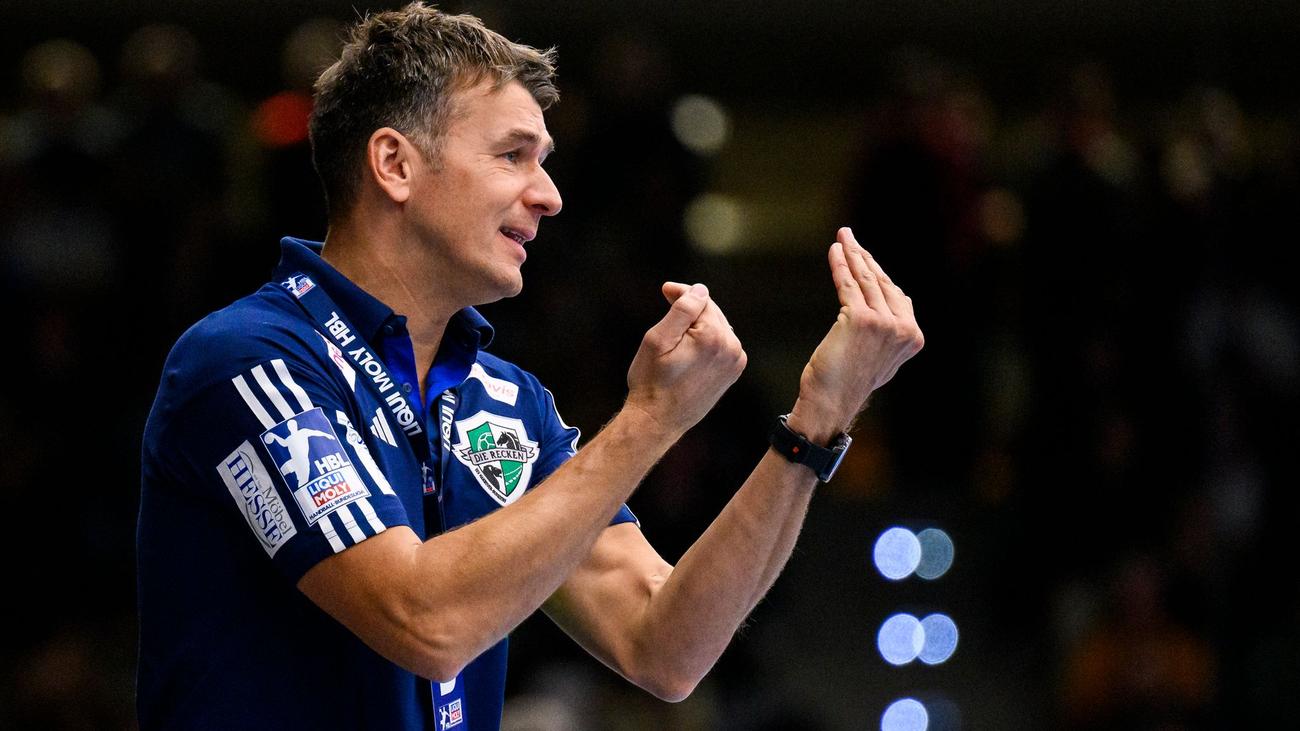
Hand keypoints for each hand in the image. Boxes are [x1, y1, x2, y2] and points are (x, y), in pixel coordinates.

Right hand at [626, 282, 746, 437]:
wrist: (658, 420)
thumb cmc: (652, 381)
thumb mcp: (657, 340)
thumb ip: (682, 310)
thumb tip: (700, 290)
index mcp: (714, 336)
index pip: (701, 300)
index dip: (681, 292)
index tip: (666, 290)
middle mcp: (731, 347)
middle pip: (712, 312)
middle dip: (691, 307)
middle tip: (669, 300)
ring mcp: (735, 361)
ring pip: (718, 327)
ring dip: (699, 323)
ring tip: (677, 329)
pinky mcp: (733, 372)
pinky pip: (722, 344)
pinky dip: (707, 339)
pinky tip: (689, 346)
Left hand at [788, 227, 923, 441]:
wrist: (830, 403)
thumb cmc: (847, 382)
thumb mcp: (880, 355)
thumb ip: (892, 331)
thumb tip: (900, 300)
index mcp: (913, 337)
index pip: (896, 294)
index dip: (877, 272)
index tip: (863, 255)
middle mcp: (903, 329)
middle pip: (881, 283)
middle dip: (864, 257)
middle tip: (850, 236)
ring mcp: (884, 323)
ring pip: (865, 280)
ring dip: (852, 254)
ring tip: (843, 237)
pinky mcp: (860, 319)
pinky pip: (847, 284)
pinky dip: (840, 265)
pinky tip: (835, 251)